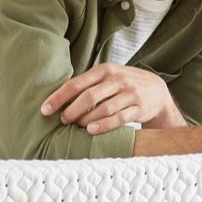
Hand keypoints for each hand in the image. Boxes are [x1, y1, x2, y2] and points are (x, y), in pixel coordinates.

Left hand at [40, 63, 183, 133]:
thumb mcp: (108, 77)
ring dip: (86, 119)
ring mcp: (130, 93)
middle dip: (72, 110)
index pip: (76, 83)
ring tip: (76, 126)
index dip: (59, 97)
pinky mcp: (139, 108)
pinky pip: (119, 118)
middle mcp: (117, 79)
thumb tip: (57, 98)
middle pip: (89, 96)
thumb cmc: (124, 85)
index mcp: (105, 70)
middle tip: (62, 120)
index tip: (44, 110)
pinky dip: (104, 125)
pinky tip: (91, 131)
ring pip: (104, 108)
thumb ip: (88, 84)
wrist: (157, 90)